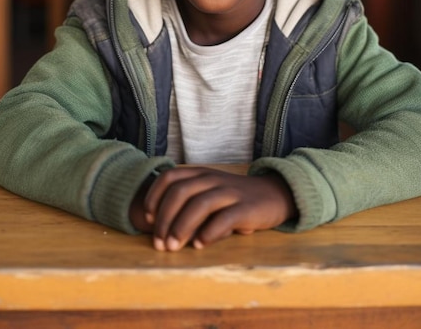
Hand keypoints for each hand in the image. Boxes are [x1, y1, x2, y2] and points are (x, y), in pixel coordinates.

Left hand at [141, 167, 296, 250]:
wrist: (272, 195)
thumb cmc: (233, 199)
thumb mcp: (209, 192)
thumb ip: (188, 204)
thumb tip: (161, 229)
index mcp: (200, 173)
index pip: (169, 177)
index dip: (154, 196)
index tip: (147, 218)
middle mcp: (212, 179)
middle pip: (180, 192)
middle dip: (164, 218)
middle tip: (159, 243)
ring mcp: (229, 192)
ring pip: (200, 204)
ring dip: (182, 227)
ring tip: (173, 246)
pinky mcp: (245, 207)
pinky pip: (224, 218)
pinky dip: (209, 232)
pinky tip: (200, 245)